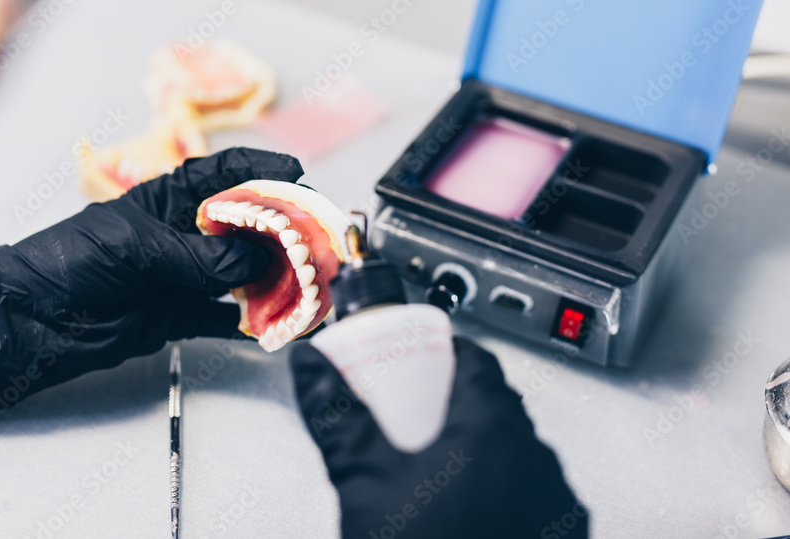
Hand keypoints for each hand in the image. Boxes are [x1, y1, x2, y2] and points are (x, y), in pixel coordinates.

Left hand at [0, 147, 302, 412]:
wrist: (28, 321)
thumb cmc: (67, 263)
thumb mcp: (134, 248)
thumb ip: (195, 255)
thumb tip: (253, 259)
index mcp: (164, 201)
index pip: (220, 174)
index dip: (258, 168)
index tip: (296, 172)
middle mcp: (179, 235)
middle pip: (240, 225)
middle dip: (277, 229)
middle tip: (312, 238)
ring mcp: (181, 276)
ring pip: (240, 272)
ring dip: (272, 277)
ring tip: (305, 281)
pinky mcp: (177, 316)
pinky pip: (223, 318)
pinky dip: (250, 322)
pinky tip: (276, 323)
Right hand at [291, 336, 587, 538]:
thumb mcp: (364, 480)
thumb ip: (337, 415)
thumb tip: (310, 365)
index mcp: (492, 427)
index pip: (478, 361)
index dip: (446, 353)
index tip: (423, 358)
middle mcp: (537, 457)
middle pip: (500, 403)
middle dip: (461, 399)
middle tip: (422, 409)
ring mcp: (556, 501)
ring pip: (522, 449)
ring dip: (488, 445)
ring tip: (442, 461)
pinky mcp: (563, 535)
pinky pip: (537, 493)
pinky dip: (509, 487)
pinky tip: (474, 506)